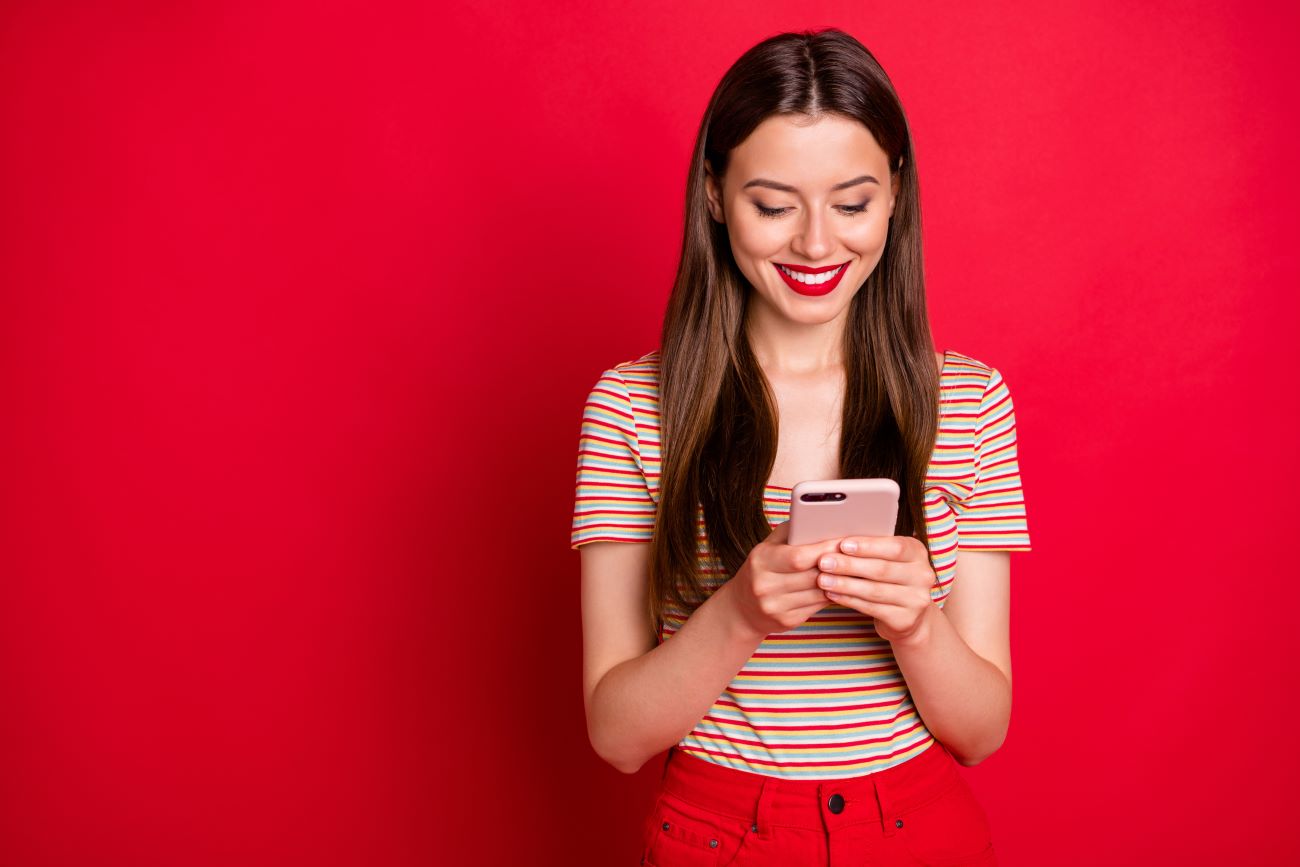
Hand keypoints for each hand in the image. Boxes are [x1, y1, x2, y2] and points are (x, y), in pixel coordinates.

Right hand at [721, 520, 844, 640]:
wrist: (742, 608)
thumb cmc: (762, 569)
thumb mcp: (768, 546)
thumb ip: (791, 532)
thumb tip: (821, 519)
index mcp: (761, 561)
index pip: (798, 557)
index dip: (824, 549)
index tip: (843, 541)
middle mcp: (765, 585)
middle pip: (812, 576)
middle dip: (836, 565)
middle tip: (856, 555)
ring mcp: (775, 606)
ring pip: (818, 593)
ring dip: (839, 581)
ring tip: (853, 569)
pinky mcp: (786, 621)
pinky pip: (817, 606)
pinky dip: (831, 595)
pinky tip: (840, 585)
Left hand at [814, 535, 938, 644]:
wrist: (910, 615)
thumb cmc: (890, 577)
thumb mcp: (888, 558)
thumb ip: (870, 548)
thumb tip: (835, 538)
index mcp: (917, 552)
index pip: (894, 548)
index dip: (867, 546)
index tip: (842, 544)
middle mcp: (922, 575)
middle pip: (881, 569)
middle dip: (849, 565)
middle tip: (824, 562)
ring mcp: (916, 600)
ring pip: (874, 590)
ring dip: (845, 585)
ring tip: (823, 580)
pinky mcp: (905, 620)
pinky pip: (872, 608)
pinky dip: (849, 601)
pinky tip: (832, 595)